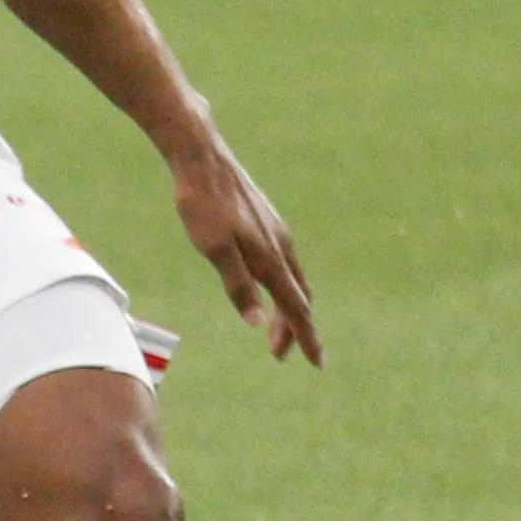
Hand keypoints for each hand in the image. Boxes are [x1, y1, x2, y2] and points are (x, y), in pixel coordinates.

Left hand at [166, 128, 321, 365]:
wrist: (202, 158)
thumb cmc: (203, 204)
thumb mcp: (214, 249)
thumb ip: (236, 285)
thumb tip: (256, 323)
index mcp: (270, 258)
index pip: (295, 308)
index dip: (305, 337)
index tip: (318, 362)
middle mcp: (281, 246)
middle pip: (298, 297)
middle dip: (295, 328)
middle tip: (281, 354)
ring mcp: (276, 232)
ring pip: (292, 279)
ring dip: (287, 307)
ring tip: (274, 327)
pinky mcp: (266, 221)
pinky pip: (284, 262)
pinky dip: (282, 285)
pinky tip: (266, 284)